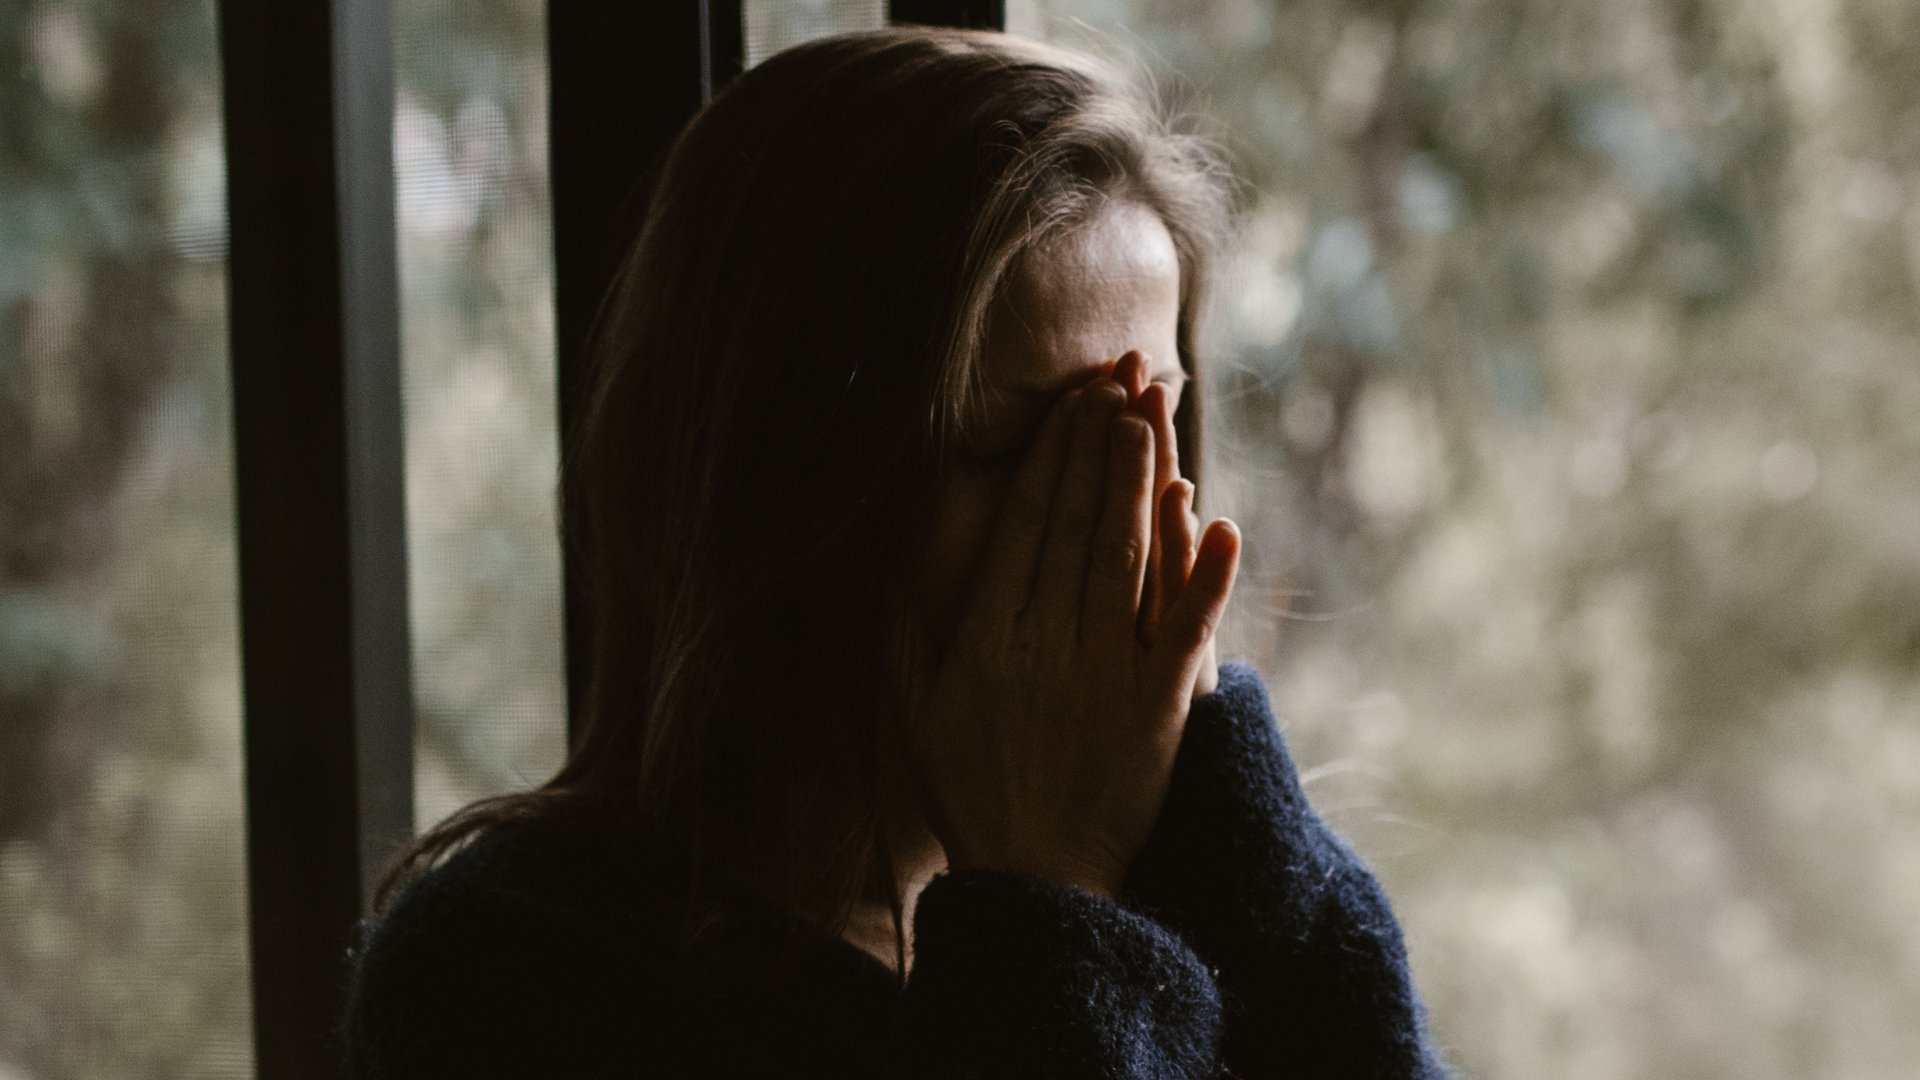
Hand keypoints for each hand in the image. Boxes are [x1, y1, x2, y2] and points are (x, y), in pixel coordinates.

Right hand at [906, 371, 1241, 898]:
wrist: (1038, 879)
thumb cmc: (972, 794)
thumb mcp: (919, 714)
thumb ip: (915, 637)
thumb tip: (903, 566)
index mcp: (986, 639)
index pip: (1024, 528)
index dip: (1050, 461)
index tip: (1070, 405)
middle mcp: (1045, 644)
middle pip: (1076, 526)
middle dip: (1096, 448)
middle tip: (1116, 382)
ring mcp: (1105, 673)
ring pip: (1125, 560)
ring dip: (1139, 484)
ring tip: (1150, 420)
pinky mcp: (1158, 708)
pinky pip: (1185, 631)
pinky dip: (1207, 579)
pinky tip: (1223, 524)